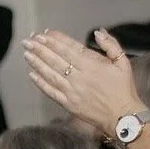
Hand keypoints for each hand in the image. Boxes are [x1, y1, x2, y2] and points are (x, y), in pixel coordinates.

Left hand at [24, 28, 139, 134]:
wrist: (121, 116)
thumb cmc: (123, 88)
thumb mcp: (123, 62)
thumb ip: (110, 45)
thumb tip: (97, 32)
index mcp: (92, 64)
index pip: (69, 48)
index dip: (56, 40)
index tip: (44, 33)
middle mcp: (79, 76)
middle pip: (56, 59)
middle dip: (41, 49)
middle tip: (28, 41)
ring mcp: (72, 91)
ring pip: (51, 74)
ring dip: (37, 63)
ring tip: (27, 53)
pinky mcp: (68, 104)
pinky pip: (51, 92)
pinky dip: (41, 83)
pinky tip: (32, 74)